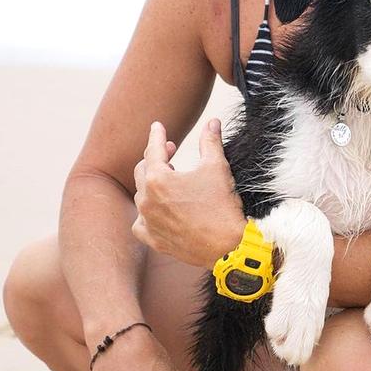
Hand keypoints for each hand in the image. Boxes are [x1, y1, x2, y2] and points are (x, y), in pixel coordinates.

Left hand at [132, 120, 244, 268]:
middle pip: (142, 171)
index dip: (157, 136)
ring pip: (142, 196)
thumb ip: (210, 142)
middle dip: (155, 158)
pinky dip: (147, 214)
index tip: (157, 127)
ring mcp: (148, 222)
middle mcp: (147, 200)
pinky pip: (141, 223)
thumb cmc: (223, 206)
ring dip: (152, 185)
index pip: (153, 150)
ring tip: (170, 181)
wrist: (229, 247)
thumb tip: (212, 123)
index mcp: (158, 179)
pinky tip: (157, 210)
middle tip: (170, 152)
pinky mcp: (154, 240)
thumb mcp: (217, 167)